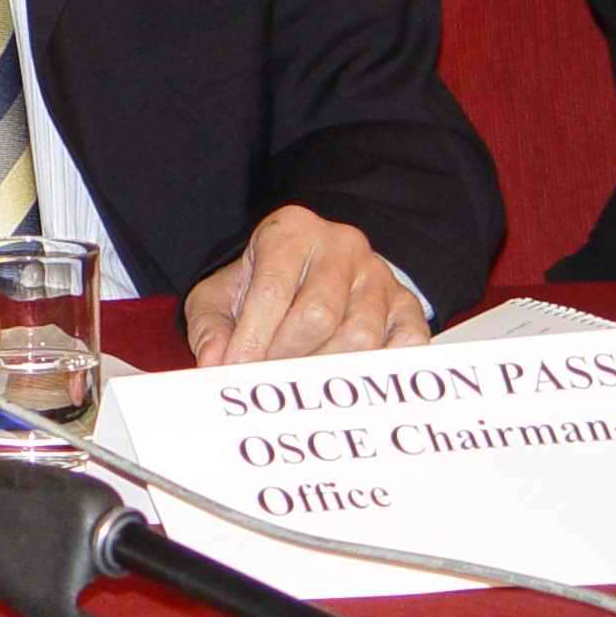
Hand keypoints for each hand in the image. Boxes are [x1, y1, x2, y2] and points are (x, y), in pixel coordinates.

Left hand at [184, 204, 429, 365]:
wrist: (312, 267)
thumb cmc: (262, 285)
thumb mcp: (220, 294)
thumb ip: (208, 326)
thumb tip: (213, 363)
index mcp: (290, 232)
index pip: (273, 289)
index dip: (254, 337)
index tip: (237, 372)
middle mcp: (340, 246)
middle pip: (318, 314)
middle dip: (286, 356)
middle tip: (266, 383)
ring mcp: (378, 275)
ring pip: (360, 335)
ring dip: (325, 369)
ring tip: (299, 384)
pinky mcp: (407, 304)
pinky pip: (405, 343)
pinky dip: (379, 368)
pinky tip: (350, 379)